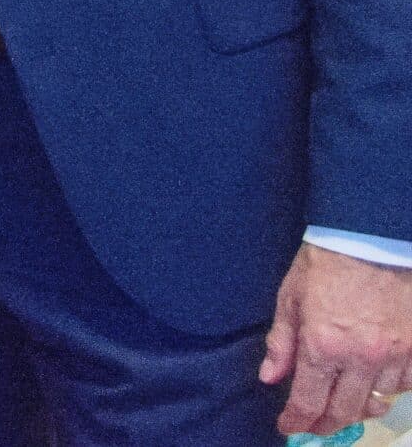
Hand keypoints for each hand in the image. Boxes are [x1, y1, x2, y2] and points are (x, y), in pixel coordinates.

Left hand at [261, 242, 411, 433]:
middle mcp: (360, 359)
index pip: (309, 401)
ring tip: (343, 405)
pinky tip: (374, 384)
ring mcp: (394, 356)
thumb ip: (281, 342)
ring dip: (357, 408)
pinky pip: (404, 385)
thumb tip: (269, 378)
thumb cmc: (324, 264)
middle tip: (314, 424)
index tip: (289, 428)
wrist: (372, 238)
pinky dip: (388, 390)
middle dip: (326, 423)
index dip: (297, 421)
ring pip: (377, 402)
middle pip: (345, 411)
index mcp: (322, 346)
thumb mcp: (291, 298)